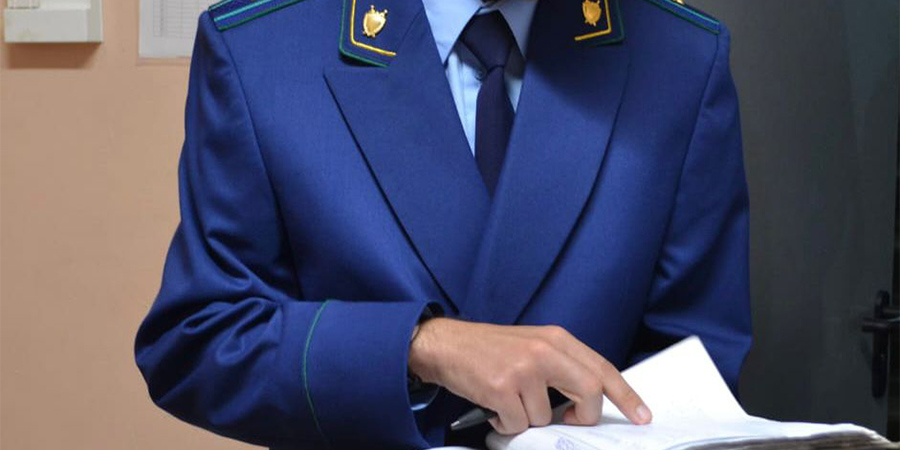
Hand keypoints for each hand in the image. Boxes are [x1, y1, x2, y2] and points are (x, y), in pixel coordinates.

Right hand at [408, 318, 651, 434]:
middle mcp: (544, 350)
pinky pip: (518, 425)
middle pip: (589, 392)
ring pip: (547, 417)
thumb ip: (561, 366)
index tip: (642, 415)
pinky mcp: (501, 388)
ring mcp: (523, 369)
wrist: (445, 344)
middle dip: (583, 415)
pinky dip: (506, 423)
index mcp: (556, 338)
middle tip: (567, 418)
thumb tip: (588, 400)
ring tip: (509, 401)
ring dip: (528, 419)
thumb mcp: (532, 346)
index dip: (626, 395)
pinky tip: (495, 406)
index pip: (602, 368)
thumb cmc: (489, 349)